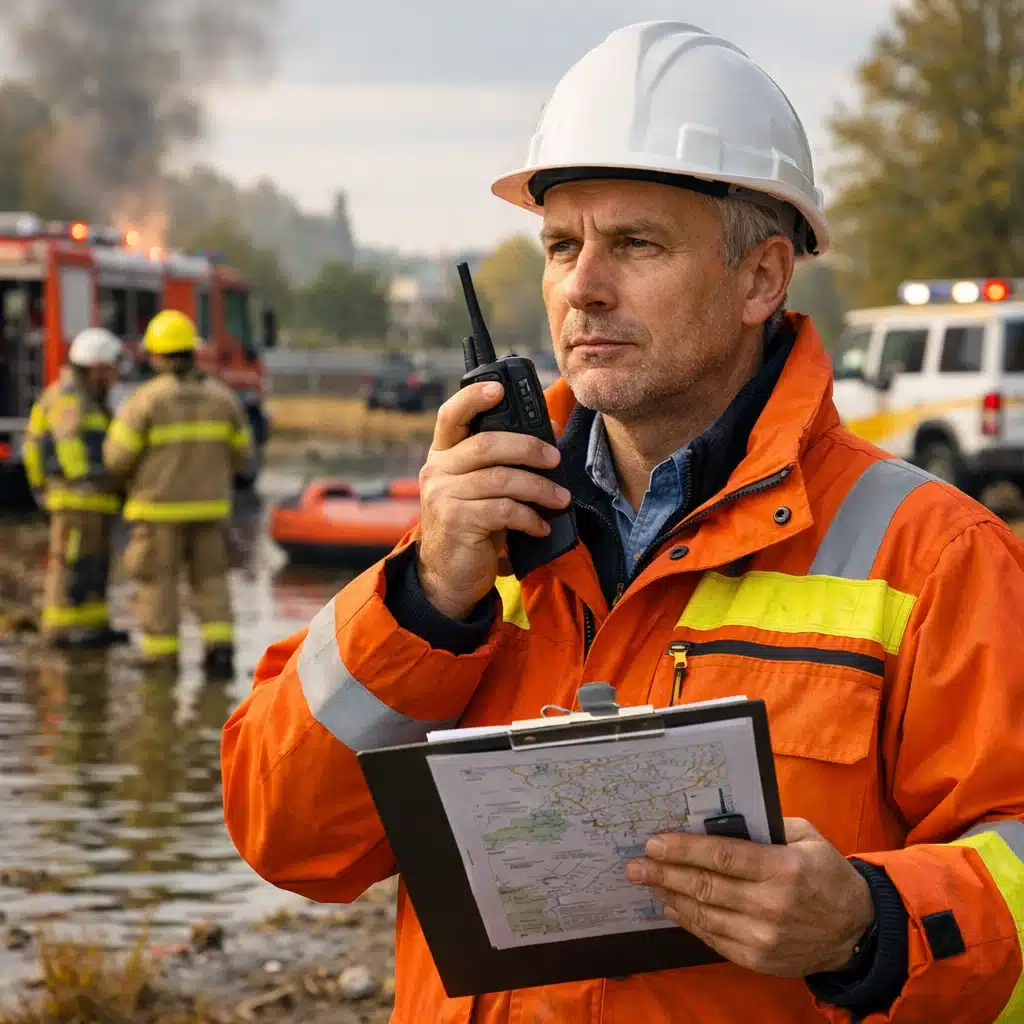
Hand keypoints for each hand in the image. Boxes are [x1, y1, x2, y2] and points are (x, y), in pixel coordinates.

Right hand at [417, 382, 569, 619]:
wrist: (448, 576)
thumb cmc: (472, 525)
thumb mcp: (481, 488)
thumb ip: (502, 460)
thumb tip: (548, 431)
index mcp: (442, 454)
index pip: (450, 415)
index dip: (473, 397)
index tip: (499, 388)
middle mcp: (436, 470)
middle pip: (487, 444)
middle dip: (528, 448)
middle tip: (555, 459)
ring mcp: (443, 496)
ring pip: (502, 479)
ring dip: (539, 488)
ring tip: (560, 499)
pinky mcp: (457, 522)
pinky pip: (504, 510)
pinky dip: (530, 517)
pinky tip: (541, 526)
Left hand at [625, 818, 874, 977]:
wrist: (856, 932)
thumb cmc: (827, 875)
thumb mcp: (806, 838)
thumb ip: (766, 826)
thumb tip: (722, 818)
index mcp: (783, 868)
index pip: (722, 856)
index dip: (683, 849)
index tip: (654, 842)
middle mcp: (770, 905)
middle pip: (705, 886)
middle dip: (663, 873)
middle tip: (635, 865)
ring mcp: (763, 937)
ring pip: (703, 914)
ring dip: (670, 896)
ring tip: (647, 882)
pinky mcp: (758, 959)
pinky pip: (713, 938)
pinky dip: (688, 922)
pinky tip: (672, 907)